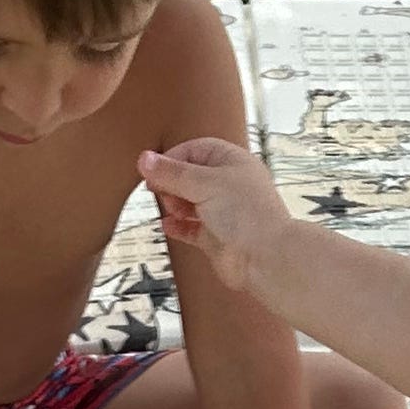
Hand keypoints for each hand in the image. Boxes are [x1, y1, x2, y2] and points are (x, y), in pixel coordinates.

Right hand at [138, 137, 293, 296]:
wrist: (264, 258)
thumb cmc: (247, 215)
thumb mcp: (204, 183)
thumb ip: (172, 173)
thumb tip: (144, 159)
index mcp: (232, 162)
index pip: (196, 150)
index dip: (173, 158)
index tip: (154, 169)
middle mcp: (229, 186)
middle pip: (191, 176)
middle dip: (173, 182)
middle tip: (159, 188)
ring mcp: (223, 212)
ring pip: (191, 202)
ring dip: (175, 203)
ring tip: (169, 206)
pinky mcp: (217, 238)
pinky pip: (192, 228)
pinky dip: (178, 226)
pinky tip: (167, 225)